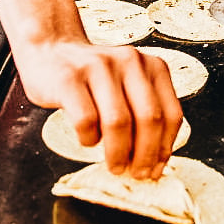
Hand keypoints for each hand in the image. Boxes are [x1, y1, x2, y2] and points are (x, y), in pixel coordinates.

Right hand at [17, 40, 183, 179]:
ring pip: (118, 122)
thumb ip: (144, 113)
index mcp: (153, 67)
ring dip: (118, 152)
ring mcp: (100, 68)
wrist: (52, 49)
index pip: (171, 113)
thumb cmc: (94, 78)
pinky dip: (89, 138)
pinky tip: (88, 140)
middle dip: (145, 154)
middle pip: (149, 118)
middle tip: (137, 174)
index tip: (157, 168)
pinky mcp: (69, 78)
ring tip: (115, 166)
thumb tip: (155, 161)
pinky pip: (86, 119)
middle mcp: (131, 63)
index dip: (166, 147)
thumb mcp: (129, 86)